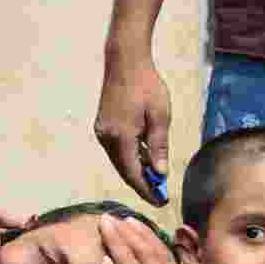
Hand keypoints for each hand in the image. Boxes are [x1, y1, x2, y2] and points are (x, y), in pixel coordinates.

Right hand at [94, 56, 170, 205]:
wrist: (124, 61)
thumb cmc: (147, 85)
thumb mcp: (160, 116)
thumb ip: (158, 146)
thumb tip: (160, 174)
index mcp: (121, 137)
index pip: (134, 173)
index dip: (148, 190)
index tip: (162, 202)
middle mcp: (107, 139)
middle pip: (124, 171)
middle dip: (143, 185)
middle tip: (161, 195)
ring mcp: (102, 133)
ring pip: (120, 162)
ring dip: (137, 172)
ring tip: (156, 181)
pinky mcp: (102, 128)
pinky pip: (117, 151)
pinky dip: (130, 159)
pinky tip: (144, 161)